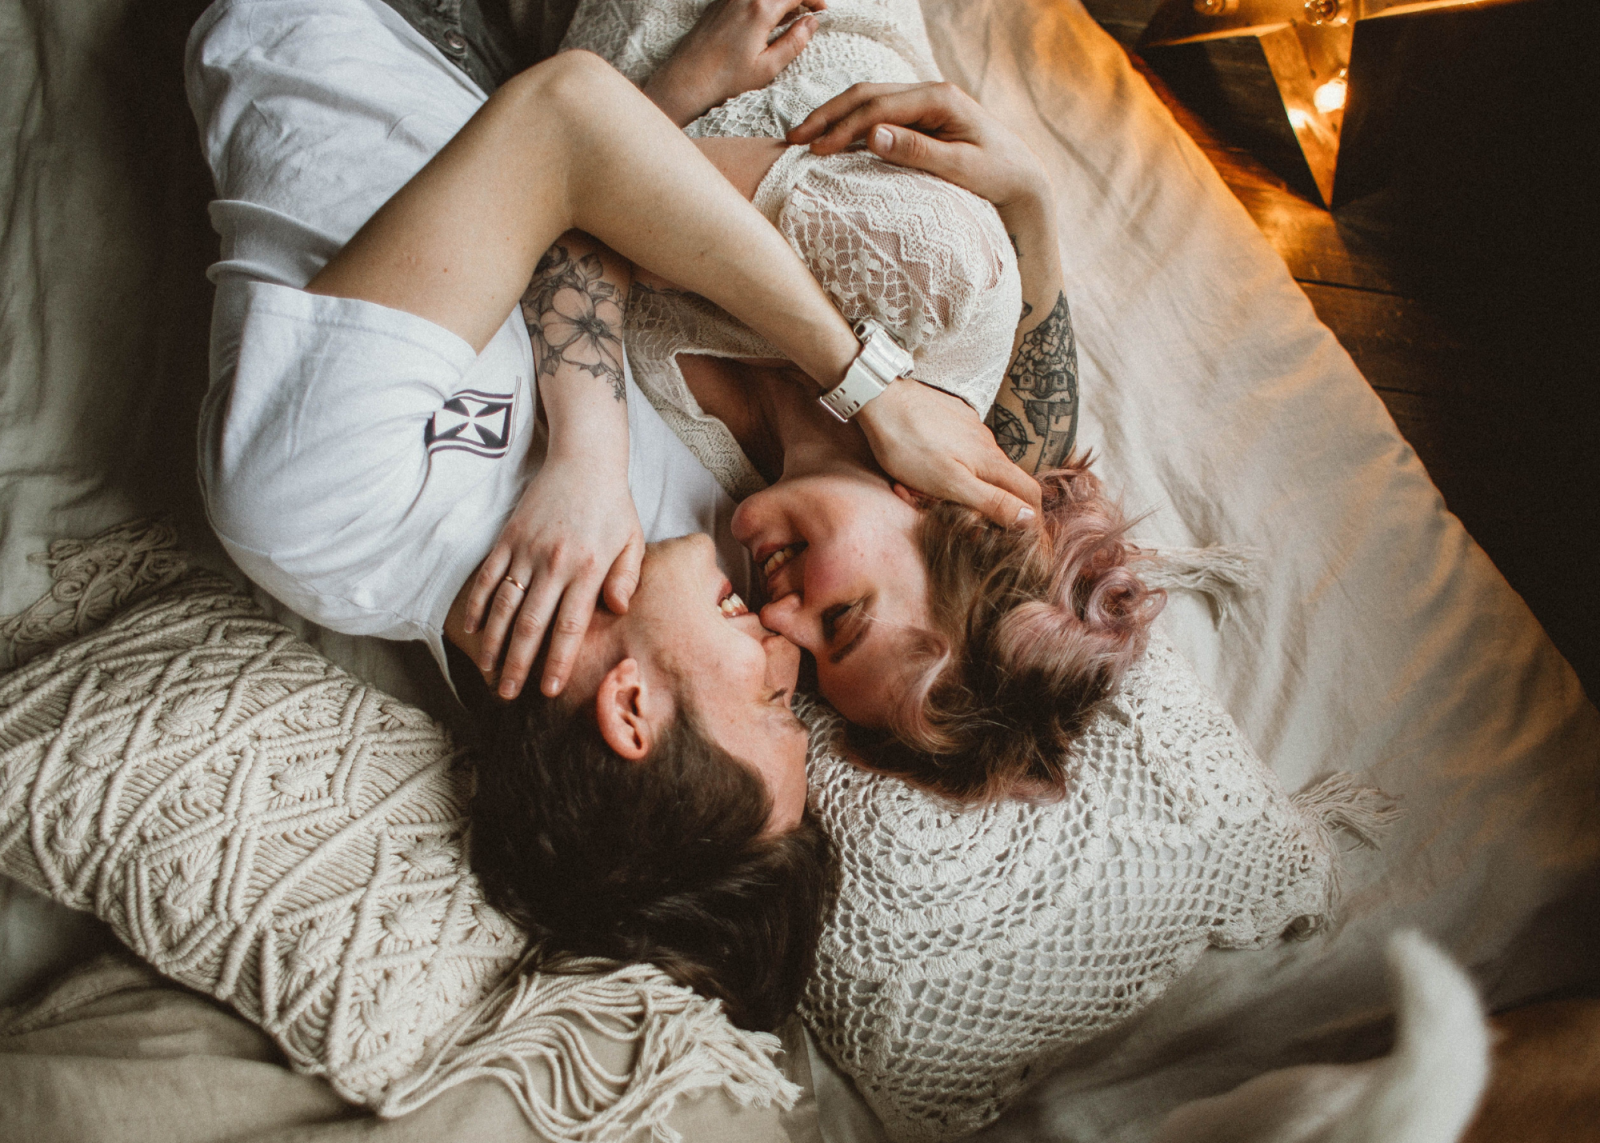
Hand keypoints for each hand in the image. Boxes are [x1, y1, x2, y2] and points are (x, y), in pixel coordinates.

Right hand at [461, 460, 643, 699]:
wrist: (584, 461)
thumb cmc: (613, 506)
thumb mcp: (633, 541)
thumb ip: (626, 578)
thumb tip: (618, 611)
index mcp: (587, 569)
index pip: (568, 627)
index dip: (557, 661)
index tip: (548, 690)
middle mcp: (554, 563)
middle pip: (530, 625)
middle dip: (517, 664)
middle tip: (508, 694)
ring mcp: (527, 550)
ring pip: (503, 606)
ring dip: (492, 643)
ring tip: (488, 672)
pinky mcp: (508, 537)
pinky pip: (487, 577)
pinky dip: (476, 605)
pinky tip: (470, 630)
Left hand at [642, 0, 824, 126]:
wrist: (687, 78)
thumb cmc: (726, 78)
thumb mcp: (768, 68)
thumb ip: (794, 42)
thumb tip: (811, 22)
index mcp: (761, 10)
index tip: (821, 10)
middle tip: (807, 13)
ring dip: (779, 0)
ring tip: (787, 17)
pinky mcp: (719, 3)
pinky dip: (762, 1)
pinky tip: (764, 18)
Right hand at [787, 81, 1046, 211]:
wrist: (1022, 178)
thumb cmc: (997, 176)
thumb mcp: (960, 168)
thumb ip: (917, 151)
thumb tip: (872, 136)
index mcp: (939, 98)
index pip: (879, 106)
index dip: (843, 126)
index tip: (815, 148)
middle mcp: (930, 92)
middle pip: (867, 94)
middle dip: (828, 115)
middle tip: (794, 138)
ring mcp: (924, 102)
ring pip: (869, 99)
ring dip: (835, 116)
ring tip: (803, 137)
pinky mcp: (920, 116)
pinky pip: (878, 113)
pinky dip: (850, 124)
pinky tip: (830, 140)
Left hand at [855, 379, 1041, 525]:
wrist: (881, 400)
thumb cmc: (910, 447)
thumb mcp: (951, 485)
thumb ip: (992, 502)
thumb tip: (1030, 519)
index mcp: (992, 462)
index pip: (1031, 493)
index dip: (1031, 518)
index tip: (1017, 535)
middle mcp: (988, 443)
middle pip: (1003, 483)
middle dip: (983, 506)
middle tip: (948, 514)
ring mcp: (970, 428)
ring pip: (976, 468)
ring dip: (955, 488)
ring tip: (916, 492)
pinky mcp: (952, 418)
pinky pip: (957, 450)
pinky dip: (942, 467)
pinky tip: (916, 470)